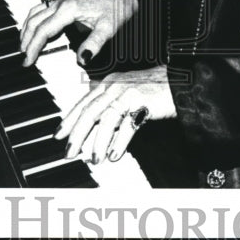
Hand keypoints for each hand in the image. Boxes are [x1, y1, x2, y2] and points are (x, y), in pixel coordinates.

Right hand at [20, 0, 137, 66]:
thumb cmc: (116, 9)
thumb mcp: (108, 29)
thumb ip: (95, 44)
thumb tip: (83, 59)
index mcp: (68, 9)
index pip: (43, 30)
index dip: (34, 47)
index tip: (28, 61)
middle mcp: (61, 3)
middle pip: (34, 22)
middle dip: (26, 41)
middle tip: (24, 58)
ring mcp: (61, 1)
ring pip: (35, 14)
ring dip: (26, 30)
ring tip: (24, 47)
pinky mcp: (63, 2)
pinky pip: (41, 11)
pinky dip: (33, 22)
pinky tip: (33, 32)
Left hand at [55, 66, 175, 163]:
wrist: (180, 81)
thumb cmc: (154, 89)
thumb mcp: (126, 94)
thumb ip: (109, 105)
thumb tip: (94, 126)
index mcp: (108, 83)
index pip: (83, 103)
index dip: (69, 120)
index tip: (58, 136)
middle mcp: (114, 85)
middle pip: (89, 112)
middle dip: (76, 134)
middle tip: (69, 153)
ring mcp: (128, 92)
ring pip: (105, 119)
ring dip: (98, 142)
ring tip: (95, 159)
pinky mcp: (142, 100)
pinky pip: (127, 124)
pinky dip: (119, 141)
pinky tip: (115, 155)